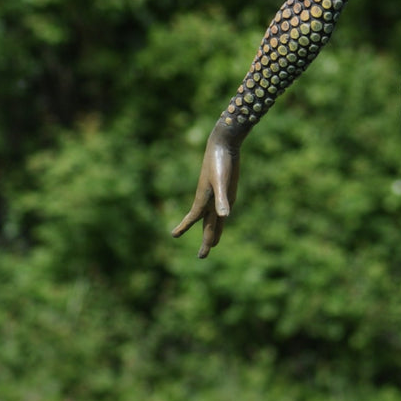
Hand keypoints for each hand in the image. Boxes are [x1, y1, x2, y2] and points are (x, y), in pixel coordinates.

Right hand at [172, 119, 241, 258]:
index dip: (183, 227)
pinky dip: (221, 215)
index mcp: (204, 199)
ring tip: (213, 244)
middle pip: (208, 226)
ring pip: (216, 218)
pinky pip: (223, 205)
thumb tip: (224, 217)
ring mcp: (220, 195)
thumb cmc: (220, 162)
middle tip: (201, 257)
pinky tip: (222, 218)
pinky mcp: (228, 189)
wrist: (224, 144)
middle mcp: (210, 199)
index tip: (172, 234)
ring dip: (214, 231)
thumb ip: (222, 199)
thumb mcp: (222, 182)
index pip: (194, 219)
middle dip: (206, 241)